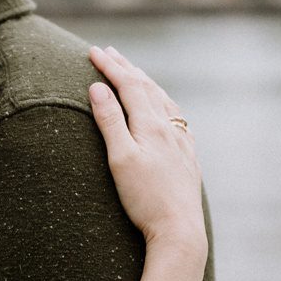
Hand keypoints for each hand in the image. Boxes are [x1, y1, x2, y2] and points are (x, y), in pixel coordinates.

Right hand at [87, 46, 204, 257]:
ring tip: (135, 72)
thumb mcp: (120, 158)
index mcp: (151, 125)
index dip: (110, 66)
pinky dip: (165, 104)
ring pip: (165, 101)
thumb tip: (97, 88)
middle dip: (126, 68)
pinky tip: (167, 110)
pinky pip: (178, 119)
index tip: (92, 51)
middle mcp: (171, 128)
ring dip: (147, 83)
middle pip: (147, 88)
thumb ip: (110, 121)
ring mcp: (183, 142)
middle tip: (110, 52)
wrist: (180, 230)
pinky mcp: (188, 158)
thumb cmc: (145, 198)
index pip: (128, 85)